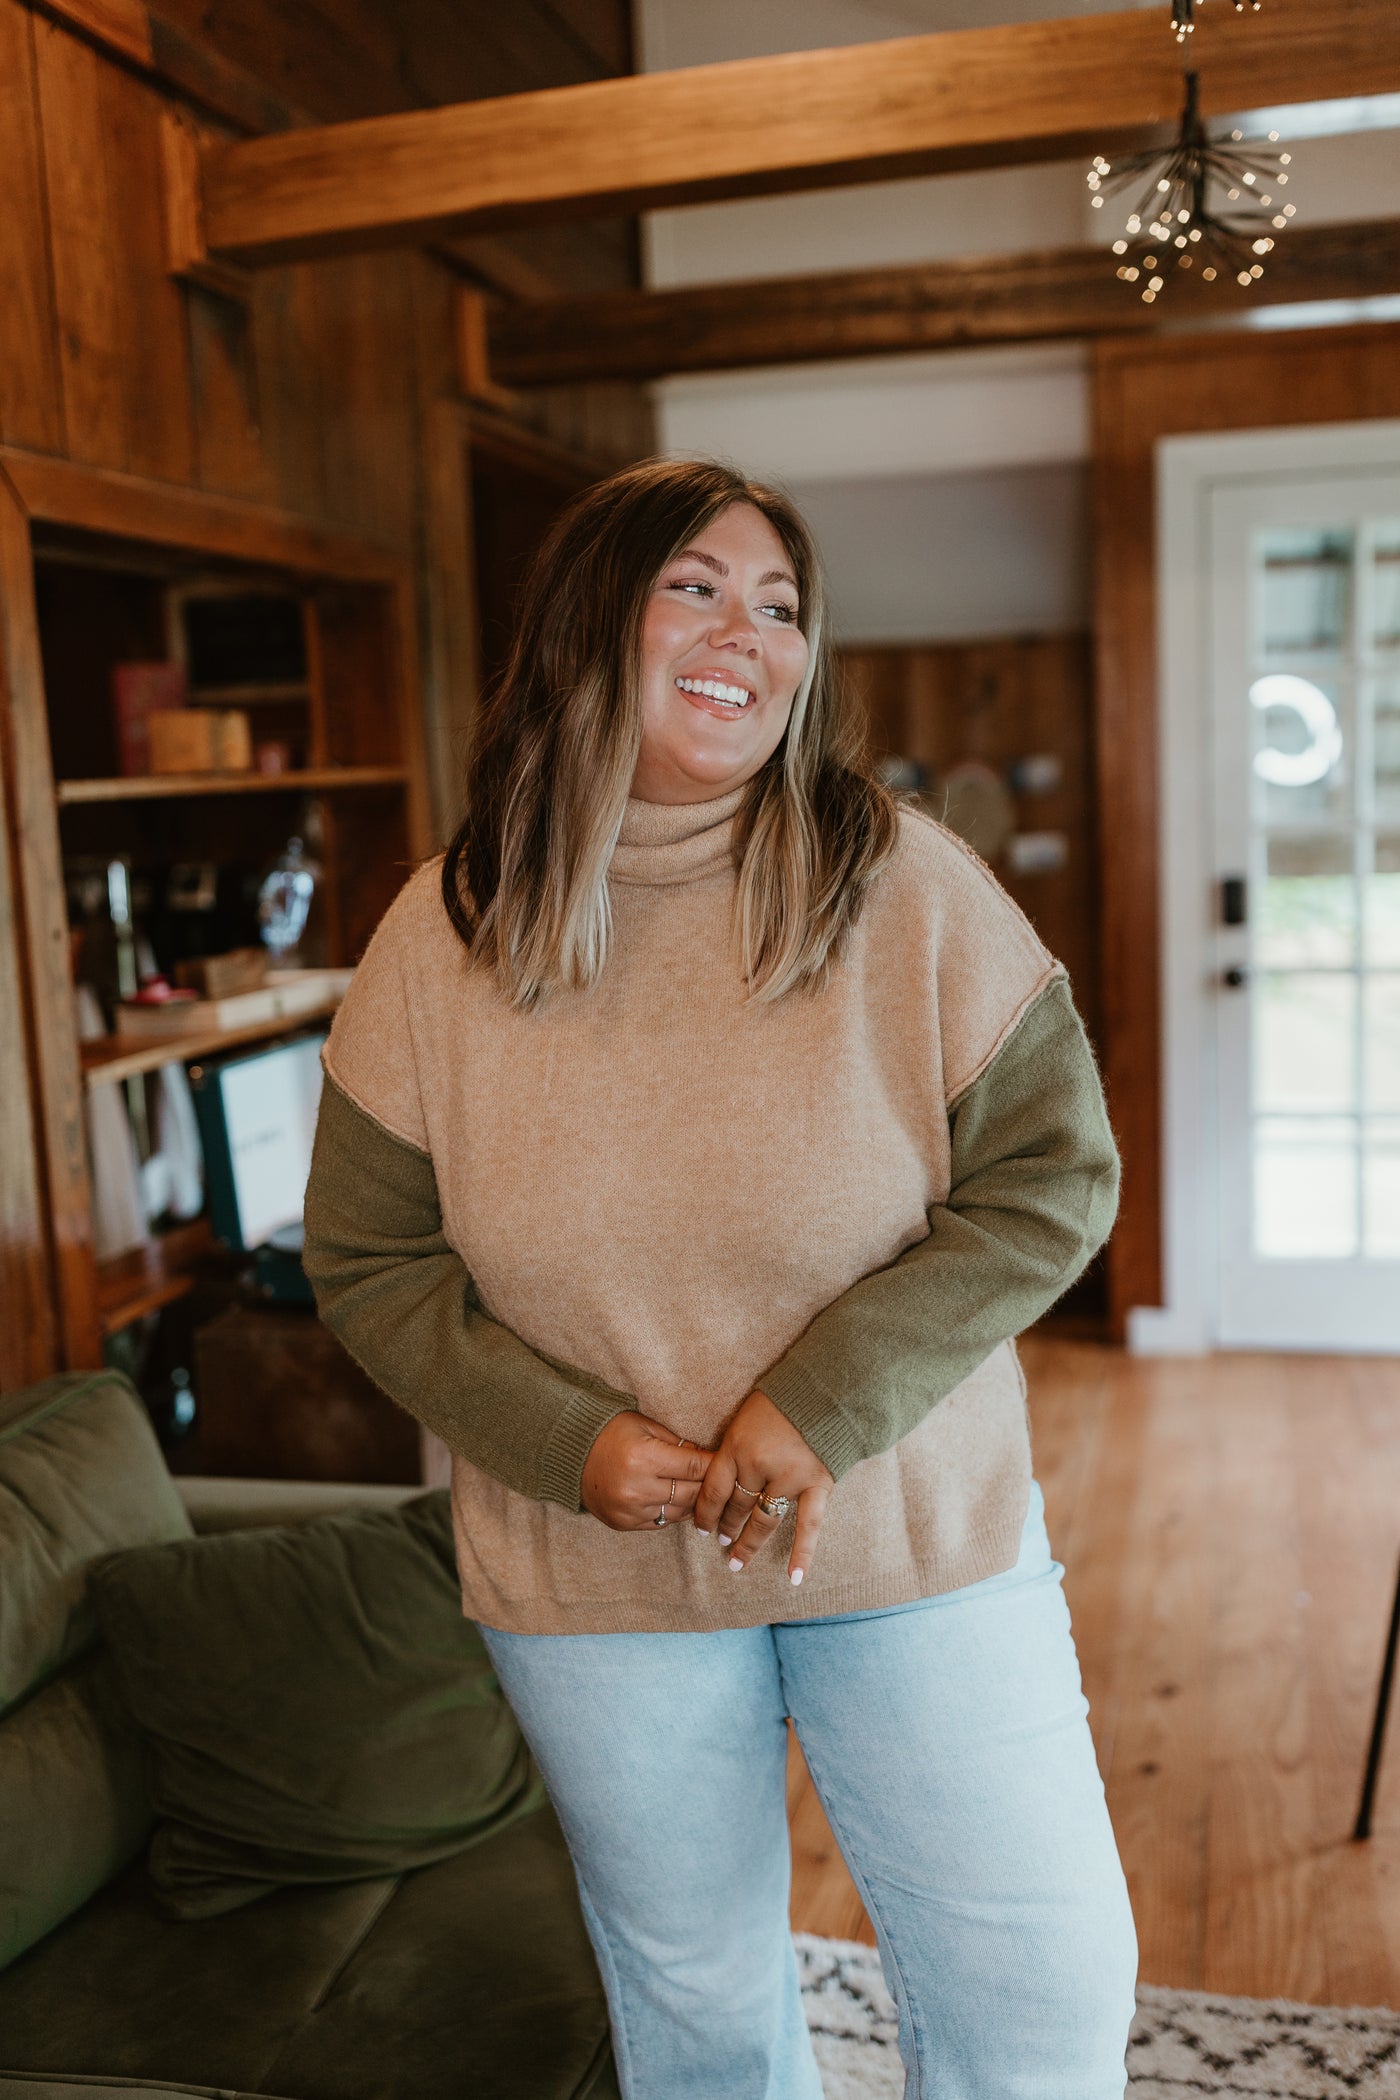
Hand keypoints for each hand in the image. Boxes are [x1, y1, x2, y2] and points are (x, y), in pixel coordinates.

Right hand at [581, 1413, 714, 1530]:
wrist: (572, 1454)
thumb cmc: (611, 1433)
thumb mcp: (645, 1426)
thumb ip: (677, 1443)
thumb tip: (707, 1457)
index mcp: (644, 1458)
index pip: (694, 1467)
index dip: (714, 1464)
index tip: (728, 1462)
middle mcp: (637, 1489)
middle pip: (691, 1494)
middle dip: (710, 1486)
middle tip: (724, 1480)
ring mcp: (630, 1511)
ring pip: (680, 1513)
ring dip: (695, 1503)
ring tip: (705, 1492)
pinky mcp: (624, 1524)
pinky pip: (661, 1523)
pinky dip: (673, 1513)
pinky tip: (680, 1501)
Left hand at [694, 1390, 832, 1585]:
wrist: (826, 1388)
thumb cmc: (782, 1398)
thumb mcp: (746, 1416)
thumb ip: (734, 1447)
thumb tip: (718, 1476)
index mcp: (736, 1446)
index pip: (713, 1490)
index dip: (704, 1512)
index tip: (700, 1526)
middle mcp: (759, 1466)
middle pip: (736, 1507)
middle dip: (725, 1526)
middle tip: (720, 1541)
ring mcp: (789, 1478)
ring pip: (763, 1520)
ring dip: (749, 1542)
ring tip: (737, 1560)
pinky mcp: (816, 1485)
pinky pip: (808, 1525)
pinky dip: (802, 1553)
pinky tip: (793, 1577)